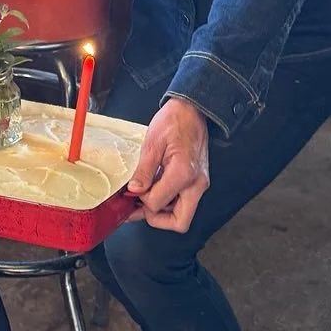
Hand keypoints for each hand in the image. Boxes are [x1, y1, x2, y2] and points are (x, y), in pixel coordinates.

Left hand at [127, 98, 209, 231]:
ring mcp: (199, 183)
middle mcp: (196, 183)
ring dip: (162, 211)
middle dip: (156, 219)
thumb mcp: (153, 144)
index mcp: (183, 174)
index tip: (131, 192)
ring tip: (142, 199)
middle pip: (180, 221)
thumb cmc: (175, 121)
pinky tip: (154, 189)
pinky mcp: (197, 181)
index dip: (141, 201)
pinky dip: (168, 200)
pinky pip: (183, 201)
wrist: (192, 109)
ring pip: (182, 214)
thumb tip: (135, 190)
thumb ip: (144, 171)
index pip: (158, 204)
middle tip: (138, 208)